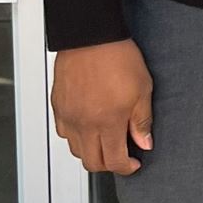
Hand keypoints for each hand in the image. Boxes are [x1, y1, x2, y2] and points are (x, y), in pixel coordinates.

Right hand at [51, 38, 153, 176]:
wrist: (90, 34)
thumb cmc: (116, 55)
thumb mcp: (142, 89)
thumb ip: (142, 121)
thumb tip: (144, 142)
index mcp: (108, 122)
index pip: (115, 161)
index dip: (126, 167)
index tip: (133, 163)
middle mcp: (85, 123)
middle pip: (92, 162)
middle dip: (108, 165)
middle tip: (120, 155)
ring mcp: (69, 115)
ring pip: (76, 150)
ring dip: (91, 151)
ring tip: (105, 139)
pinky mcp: (58, 105)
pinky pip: (64, 132)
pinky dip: (75, 136)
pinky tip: (87, 126)